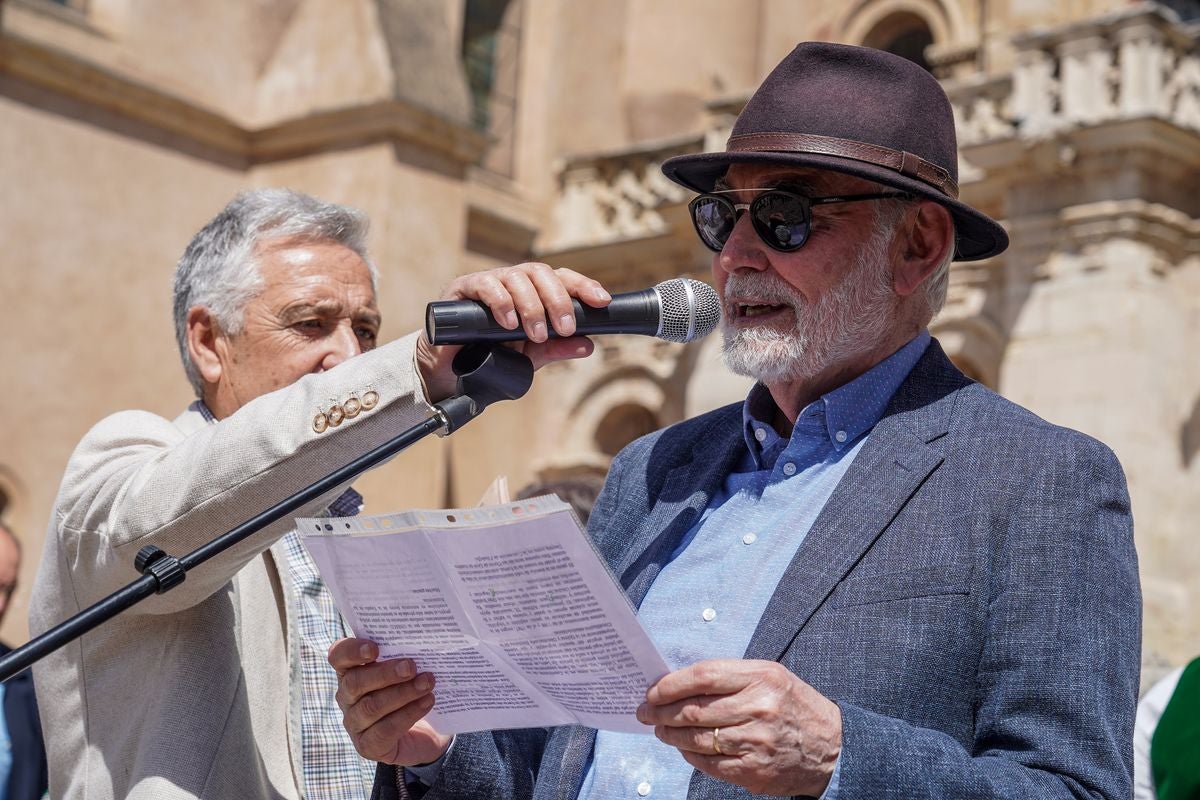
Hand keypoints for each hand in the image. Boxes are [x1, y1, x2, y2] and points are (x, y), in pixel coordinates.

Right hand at [329, 638, 452, 765]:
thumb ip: (405, 654)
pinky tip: (427, 702)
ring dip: (402, 693)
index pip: (338, 656)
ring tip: (427, 683)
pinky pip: (384, 730)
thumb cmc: (412, 691)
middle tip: (411, 666)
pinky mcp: (367, 746)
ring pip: (370, 707)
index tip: (374, 648)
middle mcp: (347, 697)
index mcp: (351, 671)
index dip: (351, 651)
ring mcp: (354, 724)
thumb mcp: (407, 670)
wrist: (425, 733)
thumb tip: (422, 639)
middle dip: (385, 673)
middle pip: (354, 683)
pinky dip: (408, 714)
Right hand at [416, 262, 610, 401]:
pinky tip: (508, 323)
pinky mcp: (464, 288)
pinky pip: (485, 284)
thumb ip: (556, 349)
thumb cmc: (492, 355)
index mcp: (533, 292)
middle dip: (558, 300)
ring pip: (517, 277)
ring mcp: (489, 282)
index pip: (562, 279)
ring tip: (536, 334)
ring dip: (532, 305)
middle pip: (542, 273)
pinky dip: (501, 301)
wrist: (451, 370)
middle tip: (565, 329)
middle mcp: (514, 282)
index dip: (583, 286)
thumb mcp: (530, 356)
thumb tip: (588, 345)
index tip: (602, 301)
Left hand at [636, 659, 841, 796]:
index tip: (652, 690)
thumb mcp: (770, 676)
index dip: (671, 684)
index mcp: (761, 677)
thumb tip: (679, 684)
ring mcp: (756, 742)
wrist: (832, 747)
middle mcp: (759, 708)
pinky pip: (709, 763)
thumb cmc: (793, 705)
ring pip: (697, 738)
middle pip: (694, 710)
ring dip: (671, 734)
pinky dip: (690, 755)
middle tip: (646, 712)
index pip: (703, 676)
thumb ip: (730, 678)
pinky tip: (684, 748)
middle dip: (661, 711)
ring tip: (661, 729)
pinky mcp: (754, 770)